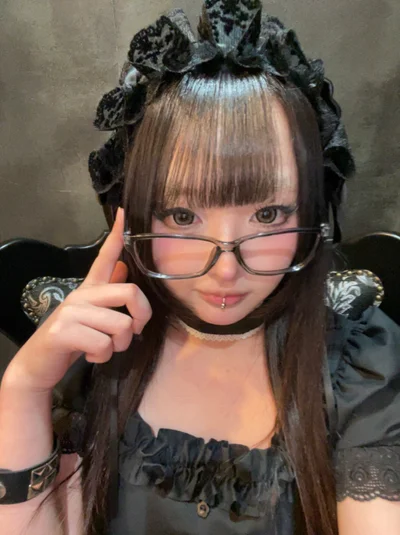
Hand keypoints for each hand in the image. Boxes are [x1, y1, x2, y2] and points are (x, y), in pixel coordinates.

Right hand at [5, 207, 151, 392]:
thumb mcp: (92, 316)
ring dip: (118, 346)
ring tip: (102, 348)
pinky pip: (104, 345)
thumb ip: (107, 293)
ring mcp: (71, 311)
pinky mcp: (64, 331)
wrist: (38, 365)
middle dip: (141, 318)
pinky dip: (102, 357)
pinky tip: (89, 356)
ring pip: (121, 326)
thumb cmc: (72, 341)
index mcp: (90, 289)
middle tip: (134, 332)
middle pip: (130, 293)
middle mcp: (81, 295)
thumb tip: (124, 267)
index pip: (105, 257)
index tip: (125, 212)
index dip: (117, 235)